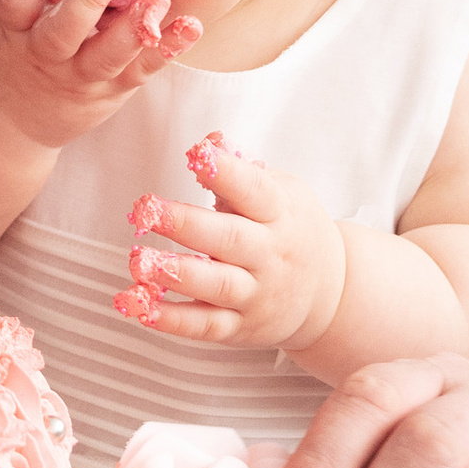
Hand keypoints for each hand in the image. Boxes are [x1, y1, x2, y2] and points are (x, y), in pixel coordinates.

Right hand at [0, 0, 202, 157]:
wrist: (3, 120)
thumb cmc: (7, 46)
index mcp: (10, 26)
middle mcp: (44, 53)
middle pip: (62, 31)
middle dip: (87, 3)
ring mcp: (79, 75)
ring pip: (105, 55)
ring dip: (133, 26)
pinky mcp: (110, 90)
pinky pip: (140, 71)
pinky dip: (166, 49)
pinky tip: (189, 26)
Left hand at [117, 131, 346, 351]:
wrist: (330, 294)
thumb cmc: (292, 230)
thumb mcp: (282, 191)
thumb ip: (244, 169)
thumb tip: (212, 140)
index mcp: (280, 213)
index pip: (254, 190)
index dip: (226, 172)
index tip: (197, 154)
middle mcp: (269, 254)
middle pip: (228, 239)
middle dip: (185, 224)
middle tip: (147, 211)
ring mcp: (255, 293)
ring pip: (215, 285)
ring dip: (175, 274)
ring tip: (138, 262)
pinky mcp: (239, 326)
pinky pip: (205, 326)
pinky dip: (172, 320)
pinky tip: (140, 307)